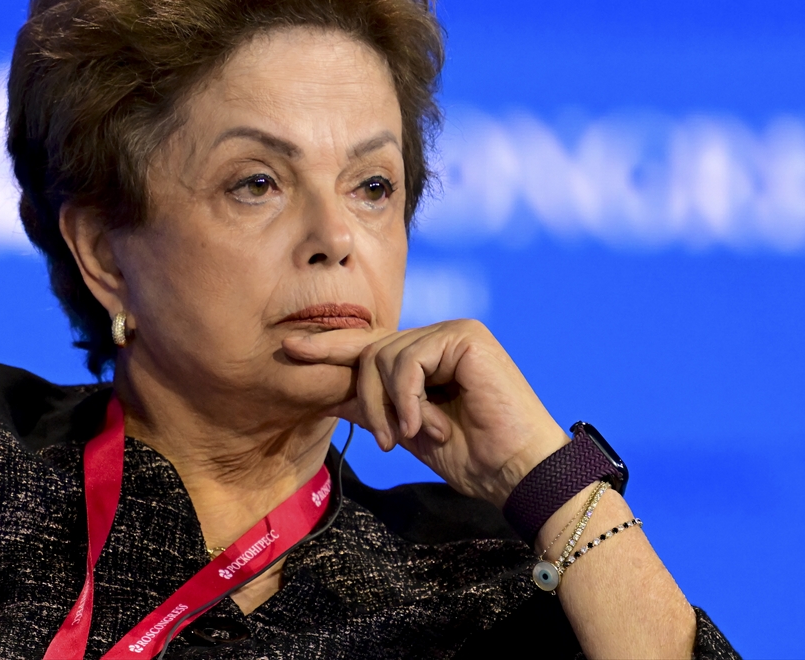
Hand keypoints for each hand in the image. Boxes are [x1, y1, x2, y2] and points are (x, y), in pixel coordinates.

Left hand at [282, 320, 568, 506]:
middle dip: (367, 399)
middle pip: (371, 351)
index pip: (369, 345)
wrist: (516, 472)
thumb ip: (372, 406)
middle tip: (384, 441)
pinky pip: (409, 361)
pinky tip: (423, 425)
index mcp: (427, 357)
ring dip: (390, 406)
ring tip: (410, 436)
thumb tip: (327, 393)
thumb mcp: (406, 431)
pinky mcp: (466, 337)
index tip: (288, 348)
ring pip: (385, 355)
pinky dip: (408, 398)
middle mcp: (440, 337)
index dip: (329, 347)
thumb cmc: (471, 456)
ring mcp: (454, 333)